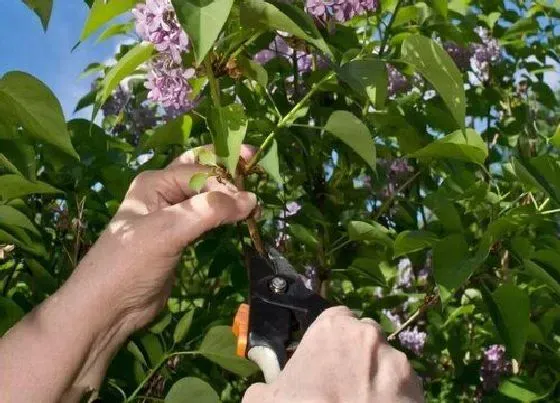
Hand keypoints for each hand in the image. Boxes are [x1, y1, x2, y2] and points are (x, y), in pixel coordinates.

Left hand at [73, 145, 256, 333]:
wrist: (108, 307)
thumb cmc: (131, 263)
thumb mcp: (168, 231)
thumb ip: (209, 211)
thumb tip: (250, 199)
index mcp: (155, 182)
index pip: (200, 171)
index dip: (227, 179)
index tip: (251, 198)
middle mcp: (163, 193)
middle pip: (203, 174)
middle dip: (229, 172)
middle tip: (256, 170)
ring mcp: (171, 216)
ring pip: (206, 197)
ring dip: (228, 196)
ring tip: (254, 201)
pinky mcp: (179, 238)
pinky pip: (206, 219)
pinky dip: (223, 216)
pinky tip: (238, 218)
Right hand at [243, 306, 423, 402]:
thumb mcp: (265, 398)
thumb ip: (265, 385)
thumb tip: (262, 389)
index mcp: (333, 327)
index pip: (337, 317)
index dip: (331, 338)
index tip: (325, 358)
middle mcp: (368, 335)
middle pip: (364, 337)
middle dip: (356, 355)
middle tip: (342, 384)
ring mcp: (396, 361)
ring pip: (385, 362)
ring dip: (376, 376)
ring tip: (361, 401)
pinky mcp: (417, 387)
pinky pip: (403, 387)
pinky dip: (394, 396)